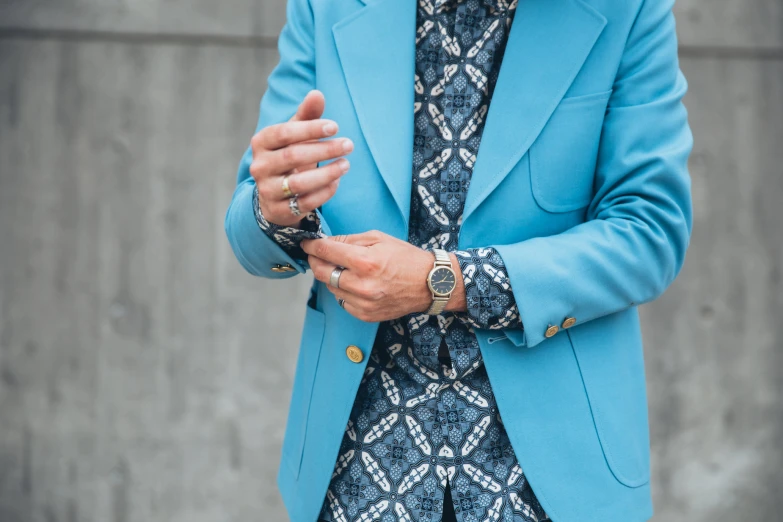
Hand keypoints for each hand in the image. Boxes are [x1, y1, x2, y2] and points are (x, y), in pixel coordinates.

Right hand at [250, 90, 352, 226]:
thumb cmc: (288, 156)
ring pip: (299, 183)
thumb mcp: (295, 135)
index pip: (284, 133)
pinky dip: (325, 192)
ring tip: (346, 164)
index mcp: (261, 142)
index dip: (310, 129)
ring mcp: (268, 190)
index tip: (335, 126)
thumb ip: (306, 116)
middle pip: (293, 157)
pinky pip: (306, 202)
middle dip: (324, 150)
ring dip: (327, 173)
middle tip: (349, 144)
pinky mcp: (279, 210)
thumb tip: (317, 94)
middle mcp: (260, 166)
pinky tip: (338, 181)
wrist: (274, 196)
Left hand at [301, 231, 465, 321]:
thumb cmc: (406, 257)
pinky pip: (342, 301)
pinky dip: (343, 291)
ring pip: (330, 288)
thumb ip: (349, 240)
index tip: (307, 243)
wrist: (429, 284)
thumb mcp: (379, 238)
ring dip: (330, 276)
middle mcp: (361, 285)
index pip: (325, 252)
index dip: (312, 246)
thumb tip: (326, 242)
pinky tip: (355, 283)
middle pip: (321, 273)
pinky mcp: (365, 314)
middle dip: (315, 261)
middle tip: (317, 254)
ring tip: (343, 268)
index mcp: (365, 262)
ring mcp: (363, 303)